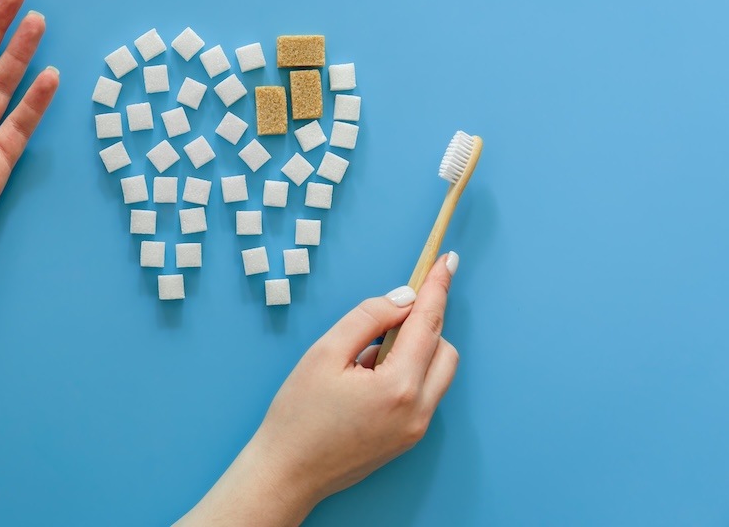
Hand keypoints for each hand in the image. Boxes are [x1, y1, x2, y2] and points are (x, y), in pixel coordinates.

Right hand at [178, 253, 460, 525]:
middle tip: (383, 321)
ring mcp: (416, 428)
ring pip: (437, 372)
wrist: (287, 472)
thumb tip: (404, 298)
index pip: (428, 323)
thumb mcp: (324, 353)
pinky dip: (405, 374)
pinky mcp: (409, 438)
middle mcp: (418, 411)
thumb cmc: (298, 416)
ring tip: (363, 361)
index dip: (437, 287)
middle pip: (443, 348)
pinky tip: (365, 381)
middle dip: (422, 325)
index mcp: (398, 387)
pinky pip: (423, 392)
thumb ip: (368, 318)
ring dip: (413, 352)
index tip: (447, 261)